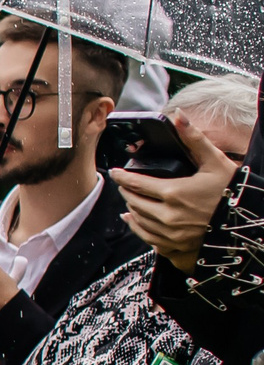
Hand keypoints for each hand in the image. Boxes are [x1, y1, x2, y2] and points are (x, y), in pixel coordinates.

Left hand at [113, 110, 238, 270]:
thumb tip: (178, 116)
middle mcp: (167, 216)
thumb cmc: (233, 190)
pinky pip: (147, 238)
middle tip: (125, 184)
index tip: (115, 172)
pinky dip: (137, 227)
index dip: (123, 176)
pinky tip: (134, 220)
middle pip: (134, 202)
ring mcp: (169, 235)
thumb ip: (193, 139)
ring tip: (129, 199)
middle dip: (127, 191)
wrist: (247, 223)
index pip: (136, 183)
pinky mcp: (174, 248)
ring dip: (131, 208)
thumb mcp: (215, 162)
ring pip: (138, 220)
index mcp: (174, 192)